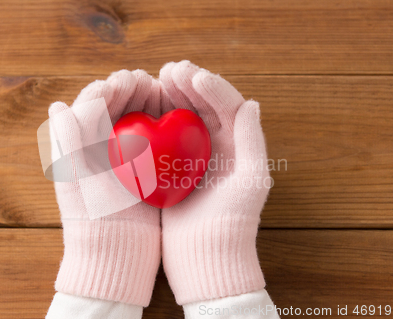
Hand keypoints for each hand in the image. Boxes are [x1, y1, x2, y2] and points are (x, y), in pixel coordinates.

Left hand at [47, 69, 160, 306]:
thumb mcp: (77, 181)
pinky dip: (163, 126)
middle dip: (133, 89)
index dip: (113, 86)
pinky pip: (153, 141)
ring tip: (165, 95)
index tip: (135, 79)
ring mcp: (122, 160)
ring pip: (136, 120)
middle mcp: (99, 150)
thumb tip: (56, 105)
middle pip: (116, 108)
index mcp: (79, 146)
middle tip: (153, 84)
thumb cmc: (92, 221)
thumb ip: (67, 142)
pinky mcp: (143, 173)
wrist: (115, 258)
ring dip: (149, 103)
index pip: (93, 104)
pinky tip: (176, 120)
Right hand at [159, 61, 270, 304]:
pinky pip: (160, 139)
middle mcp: (214, 148)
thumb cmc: (233, 222)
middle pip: (201, 107)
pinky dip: (151, 121)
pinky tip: (141, 110)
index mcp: (236, 146)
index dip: (211, 86)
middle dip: (187, 84)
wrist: (207, 256)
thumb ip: (251, 141)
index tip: (193, 76)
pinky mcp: (169, 170)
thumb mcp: (251, 181)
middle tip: (169, 70)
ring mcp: (189, 158)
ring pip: (178, 118)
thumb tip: (251, 102)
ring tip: (155, 80)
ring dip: (168, 97)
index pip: (226, 106)